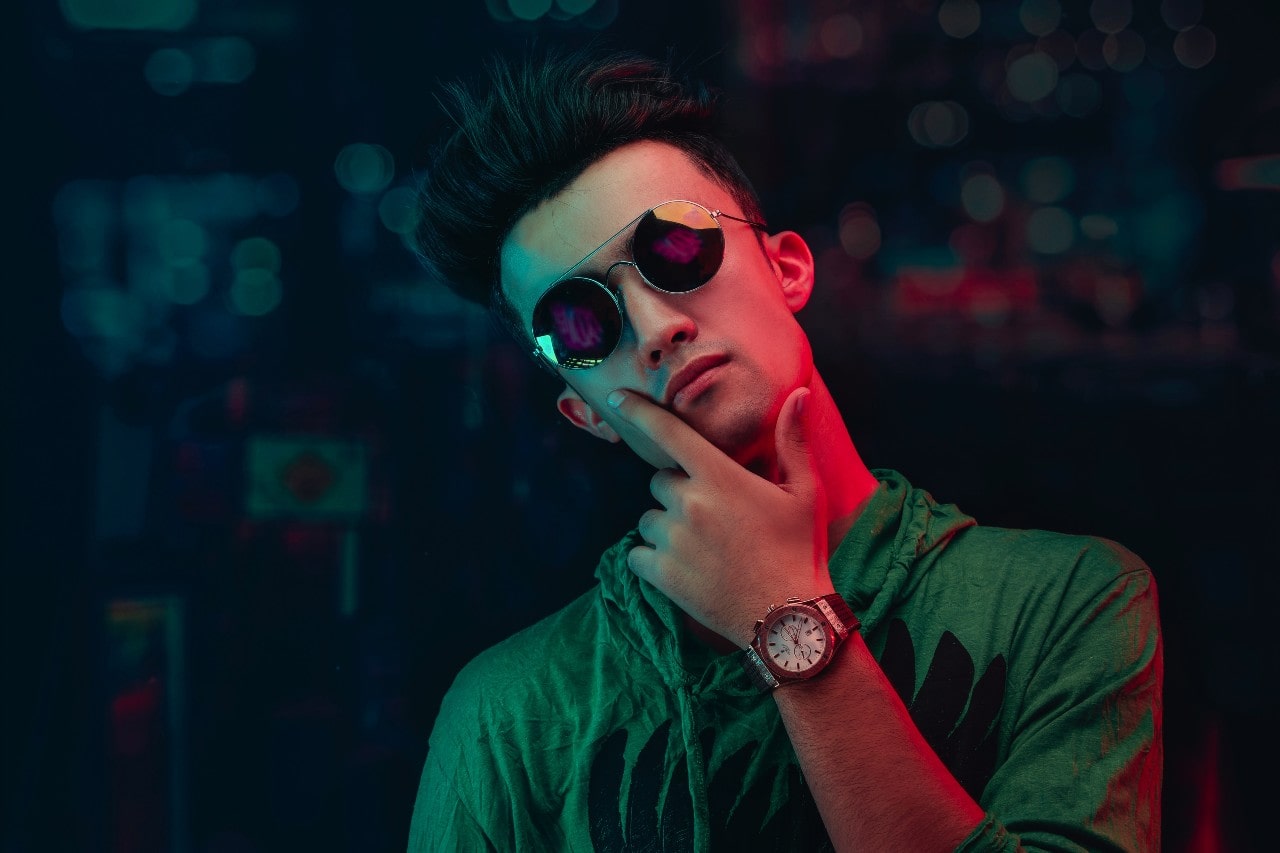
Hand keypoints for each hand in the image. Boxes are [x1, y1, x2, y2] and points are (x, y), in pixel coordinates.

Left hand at [604, 386, 832, 646]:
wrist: (788, 618)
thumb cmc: (800, 550)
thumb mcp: (805, 492)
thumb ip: (792, 441)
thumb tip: (800, 394)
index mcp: (719, 476)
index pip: (668, 432)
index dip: (639, 412)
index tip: (618, 398)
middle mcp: (689, 503)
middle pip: (659, 481)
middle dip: (678, 492)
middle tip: (713, 517)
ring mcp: (672, 540)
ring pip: (647, 519)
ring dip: (665, 527)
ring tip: (702, 547)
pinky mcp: (661, 574)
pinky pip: (636, 555)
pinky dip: (651, 559)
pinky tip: (683, 568)